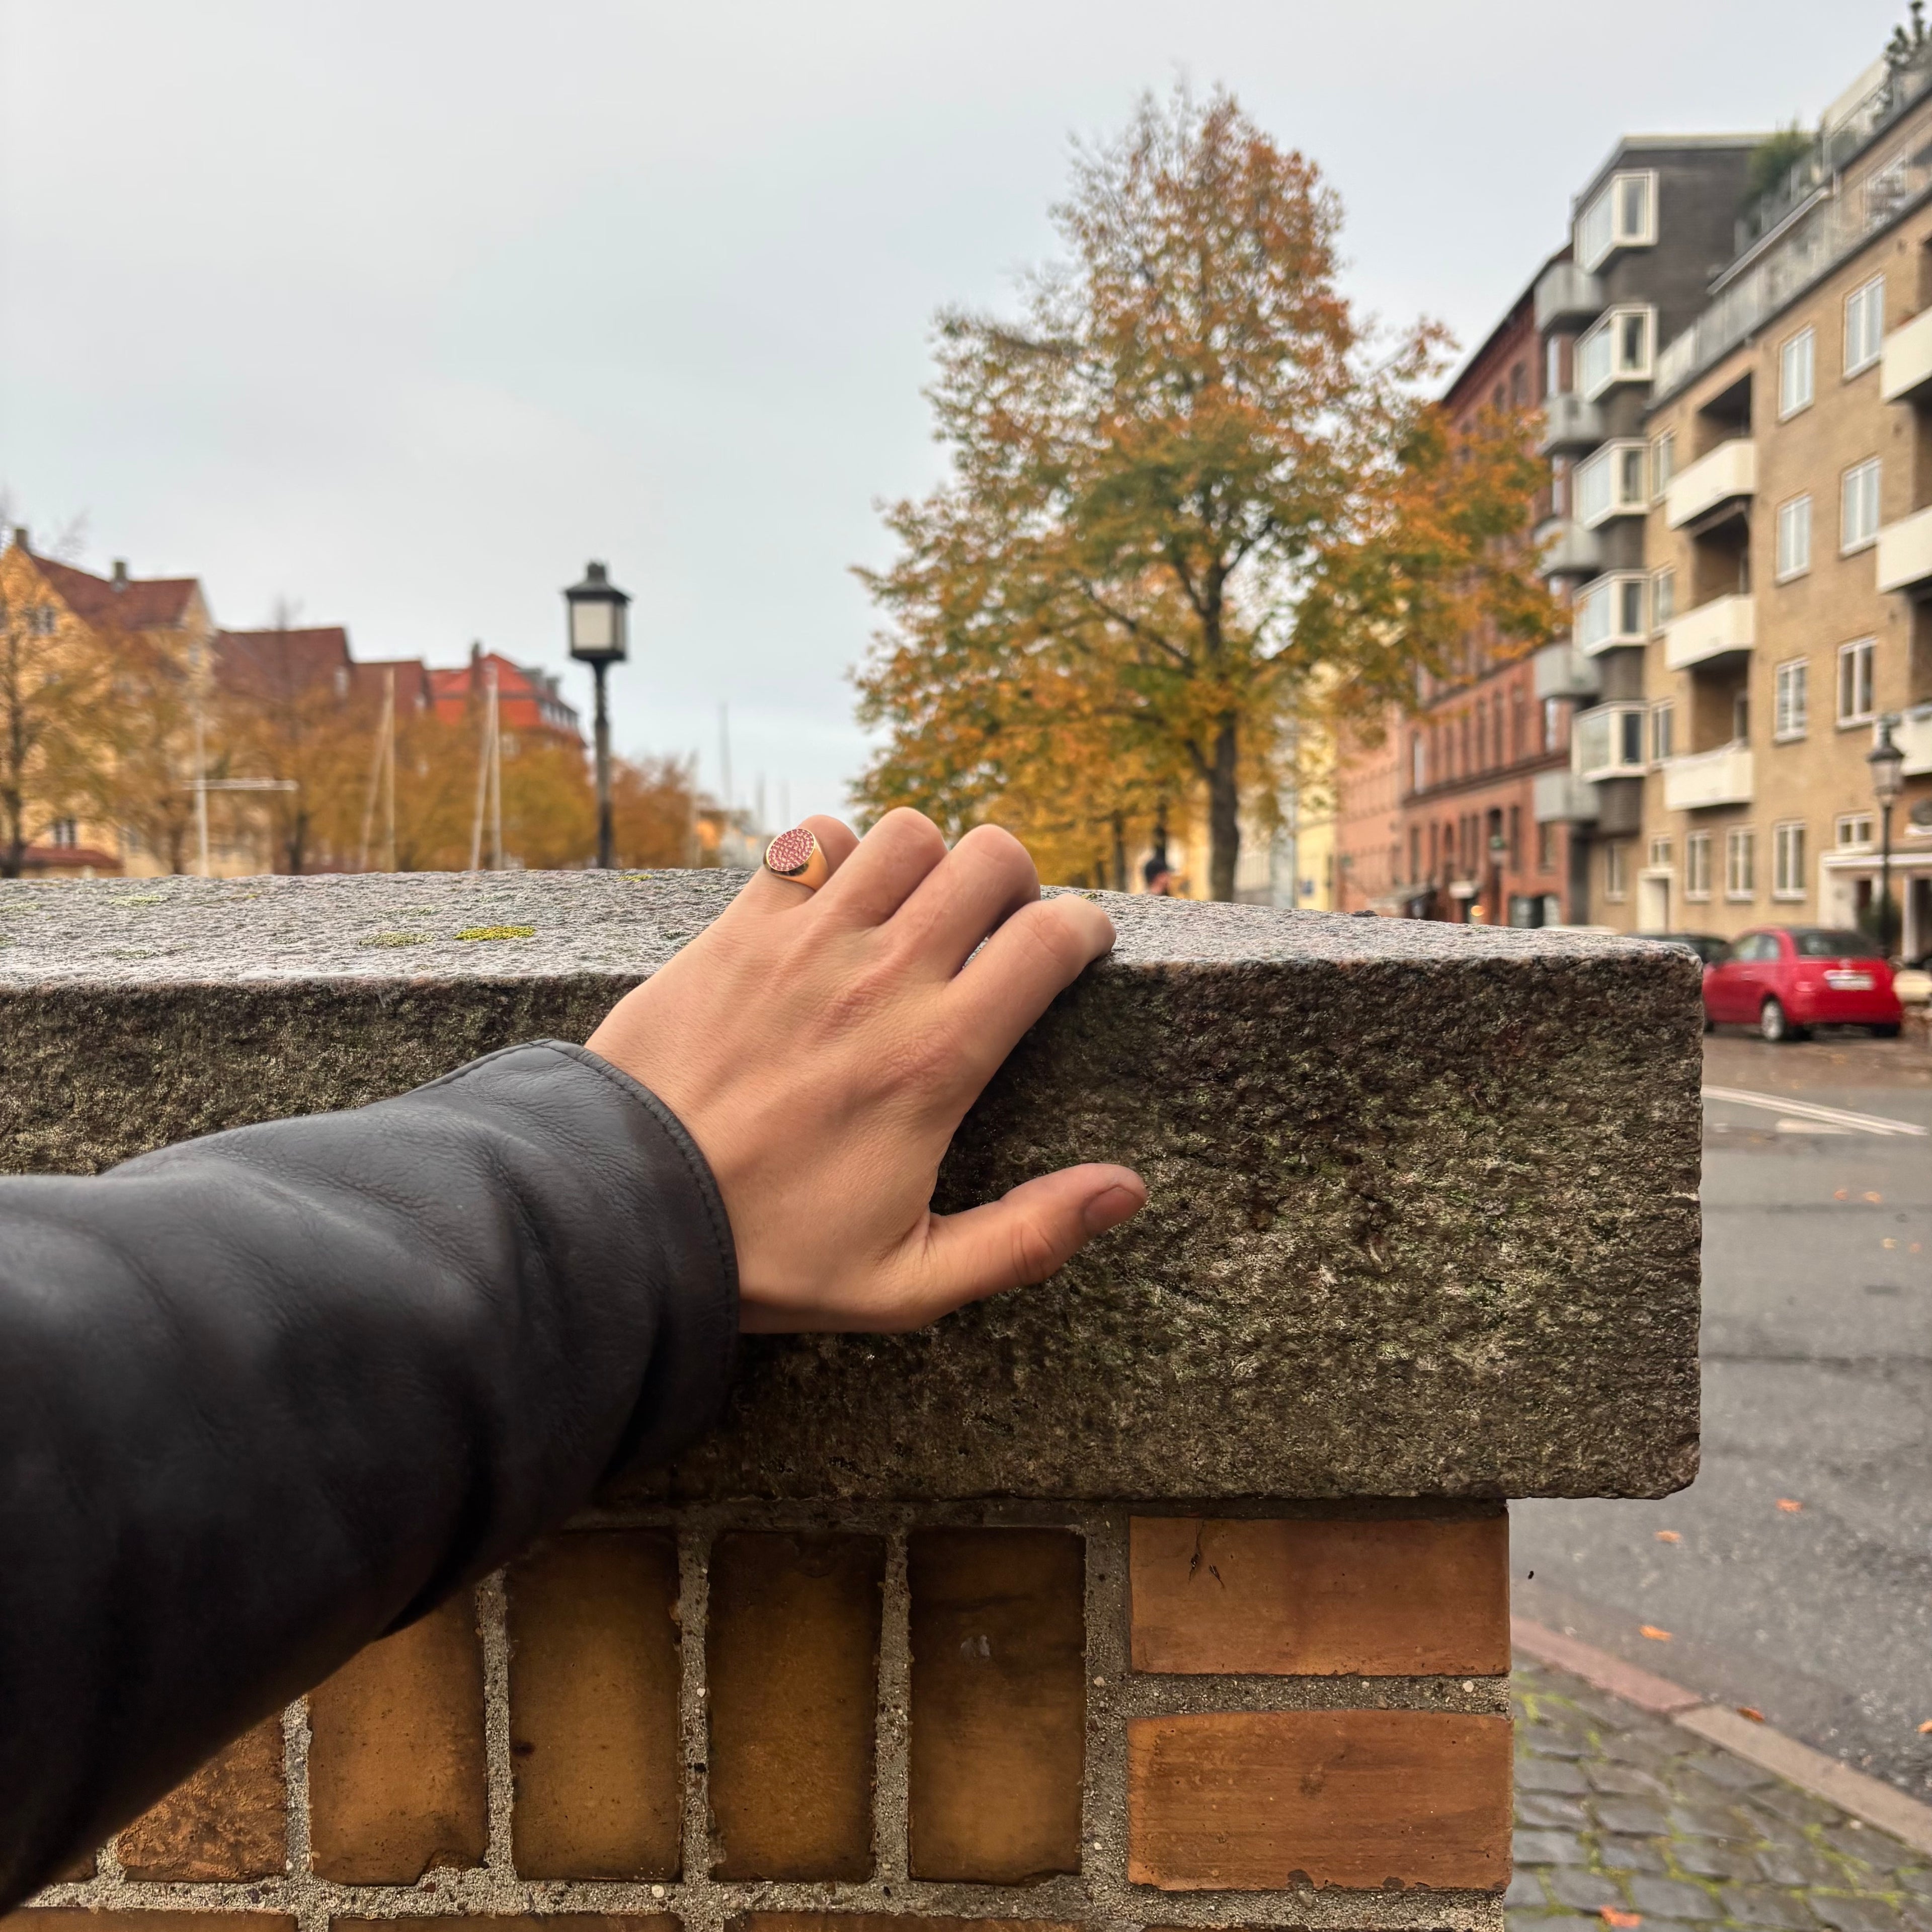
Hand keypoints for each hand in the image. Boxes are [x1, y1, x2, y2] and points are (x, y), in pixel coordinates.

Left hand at [587, 809, 1145, 1331]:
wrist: (619, 1213)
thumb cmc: (766, 1253)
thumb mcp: (910, 1281)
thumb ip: (1029, 1238)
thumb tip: (1128, 1192)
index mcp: (937, 1058)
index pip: (1050, 939)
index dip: (1084, 931)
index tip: (1075, 952)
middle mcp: (881, 980)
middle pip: (991, 857)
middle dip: (1015, 882)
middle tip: (996, 929)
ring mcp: (806, 943)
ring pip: (907, 832)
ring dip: (928, 861)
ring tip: (916, 911)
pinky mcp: (740, 928)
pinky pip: (812, 839)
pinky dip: (837, 853)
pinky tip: (834, 904)